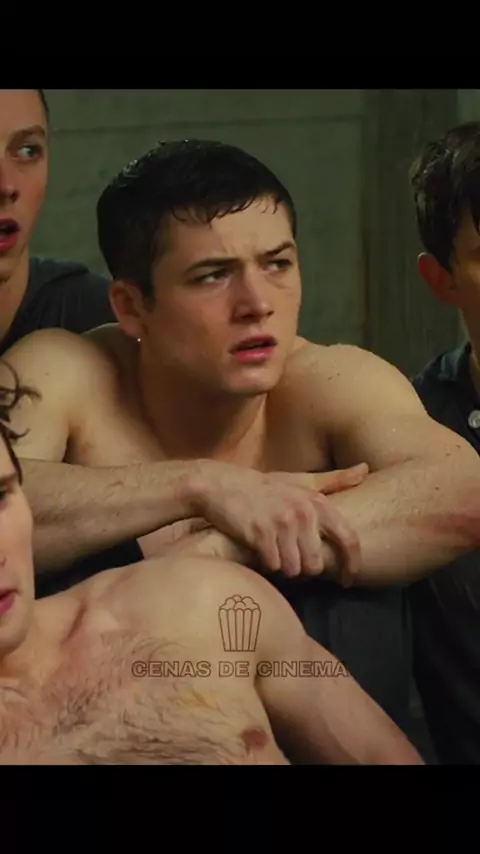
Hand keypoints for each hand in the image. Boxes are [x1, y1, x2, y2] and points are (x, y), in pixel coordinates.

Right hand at [191, 460, 362, 580]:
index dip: (352, 564)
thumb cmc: (263, 486)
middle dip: (303, 568)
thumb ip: (334, 479)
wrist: (220, 484)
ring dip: (284, 567)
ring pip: (294, 569)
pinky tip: (260, 551)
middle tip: (291, 558)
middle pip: (315, 564)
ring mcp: (281, 523)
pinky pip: (273, 566)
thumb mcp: (300, 480)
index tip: (348, 580)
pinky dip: (267, 564)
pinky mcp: (259, 534)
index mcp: (316, 501)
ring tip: (274, 552)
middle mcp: (302, 512)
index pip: (348, 539)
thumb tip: (366, 469)